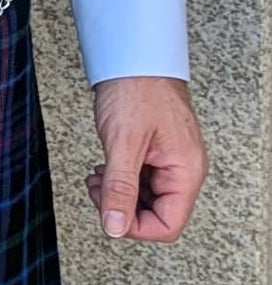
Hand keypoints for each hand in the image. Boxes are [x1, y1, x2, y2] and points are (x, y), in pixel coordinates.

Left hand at [86, 76, 206, 242]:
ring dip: (116, 195)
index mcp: (186, 172)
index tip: (109, 212)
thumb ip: (119, 188)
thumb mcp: (123, 143)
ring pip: (143, 201)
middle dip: (121, 208)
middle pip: (155, 216)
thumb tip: (114, 227)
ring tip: (98, 178)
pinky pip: (138, 183)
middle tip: (99, 189)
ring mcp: (170, 163)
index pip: (167, 226)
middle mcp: (183, 171)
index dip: (135, 227)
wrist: (134, 57)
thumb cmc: (137, 89)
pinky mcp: (156, 155)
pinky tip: (104, 170)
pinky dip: (118, 182)